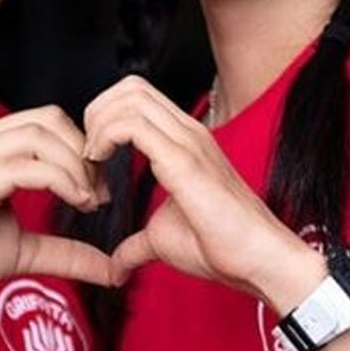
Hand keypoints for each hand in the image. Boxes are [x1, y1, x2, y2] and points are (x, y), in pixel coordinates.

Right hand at [0, 105, 111, 319]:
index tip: (98, 189)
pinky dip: (59, 179)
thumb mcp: (19, 249)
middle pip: (47, 118)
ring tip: (88, 201)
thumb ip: (62, 250)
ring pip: (38, 135)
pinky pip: (23, 166)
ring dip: (75, 166)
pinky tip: (74, 203)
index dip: (79, 147)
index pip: (44, 120)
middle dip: (82, 152)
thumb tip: (111, 268)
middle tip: (99, 194)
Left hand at [83, 75, 319, 307]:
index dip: (105, 114)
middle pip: (131, 85)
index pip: (138, 94)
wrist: (261, 261)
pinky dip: (105, 137)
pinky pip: (133, 126)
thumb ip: (136, 243)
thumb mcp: (164, 238)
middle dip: (98, 110)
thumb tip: (117, 264)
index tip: (93, 154)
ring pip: (131, 96)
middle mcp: (187, 130)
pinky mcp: (184, 161)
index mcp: (184, 138)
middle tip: (88, 150)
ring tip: (93, 157)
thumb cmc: (222, 248)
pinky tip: (100, 163)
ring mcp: (188, 140)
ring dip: (99, 121)